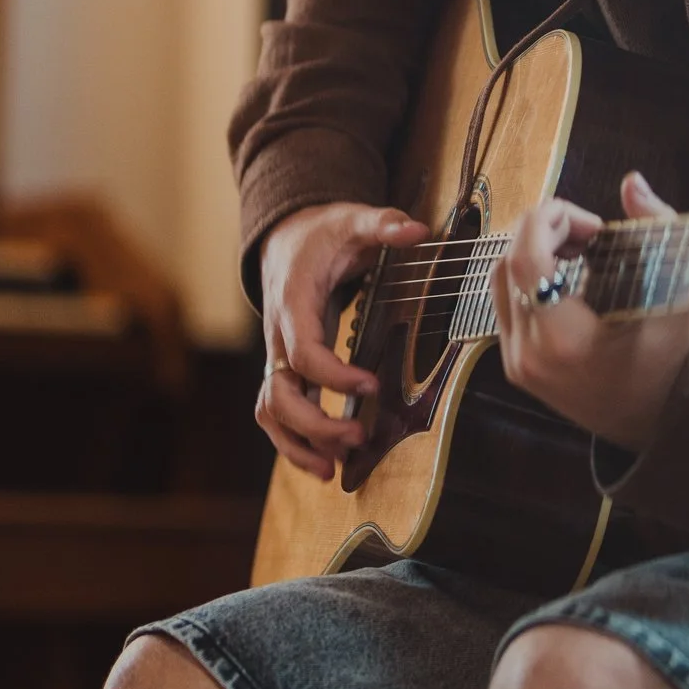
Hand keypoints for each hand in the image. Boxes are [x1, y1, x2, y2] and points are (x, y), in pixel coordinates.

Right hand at [257, 201, 429, 476]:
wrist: (288, 238)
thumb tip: (417, 230)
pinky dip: (295, 442)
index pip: (303, 352)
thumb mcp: (353, 219)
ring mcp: (278, 356)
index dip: (333, 375)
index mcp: (294, 304)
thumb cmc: (324, 233)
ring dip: (299, 444)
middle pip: (279, 393)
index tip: (371, 385)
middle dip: (313, 424)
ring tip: (334, 469)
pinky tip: (324, 463)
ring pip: (271, 411)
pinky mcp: (287, 369)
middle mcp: (279, 337)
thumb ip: (383, 224)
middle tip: (357, 437)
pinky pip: (278, 413)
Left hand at [490, 171, 688, 451]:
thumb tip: (632, 183)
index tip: (590, 221)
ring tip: (578, 248)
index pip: (526, 259)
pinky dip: (529, 277)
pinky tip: (567, 273)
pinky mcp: (516, 367)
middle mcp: (528, 354)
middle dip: (543, 231)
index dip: (549, 221)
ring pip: (499, 282)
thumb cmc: (675, 358)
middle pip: (507, 264)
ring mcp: (517, 364)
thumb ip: (657, 230)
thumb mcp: (678, 292)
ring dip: (533, 250)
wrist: (665, 419)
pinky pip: (506, 305)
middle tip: (587, 230)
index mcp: (564, 340)